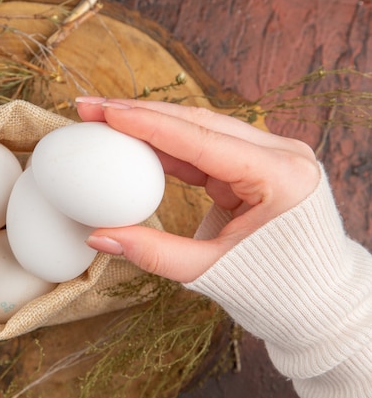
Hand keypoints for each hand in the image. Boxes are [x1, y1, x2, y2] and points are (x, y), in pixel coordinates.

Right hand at [76, 96, 320, 282]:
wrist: (315, 301)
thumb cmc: (275, 289)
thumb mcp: (209, 271)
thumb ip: (152, 252)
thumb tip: (97, 237)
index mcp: (280, 176)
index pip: (201, 139)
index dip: (148, 123)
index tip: (106, 111)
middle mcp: (279, 155)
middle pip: (198, 122)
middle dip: (142, 113)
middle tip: (94, 107)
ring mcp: (270, 156)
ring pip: (200, 128)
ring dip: (152, 124)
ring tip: (106, 119)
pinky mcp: (256, 165)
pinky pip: (205, 148)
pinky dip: (168, 146)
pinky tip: (134, 141)